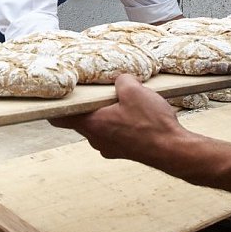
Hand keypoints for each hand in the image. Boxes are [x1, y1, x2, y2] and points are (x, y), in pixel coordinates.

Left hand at [50, 74, 185, 166]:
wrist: (173, 150)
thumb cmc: (150, 123)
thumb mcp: (134, 90)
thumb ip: (120, 80)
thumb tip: (120, 80)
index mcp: (91, 124)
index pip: (60, 118)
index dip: (57, 106)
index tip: (58, 96)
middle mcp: (96, 139)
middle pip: (82, 119)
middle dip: (90, 105)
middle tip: (102, 91)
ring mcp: (110, 148)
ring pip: (101, 126)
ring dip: (108, 114)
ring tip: (125, 102)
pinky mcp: (125, 151)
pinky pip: (116, 133)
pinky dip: (122, 124)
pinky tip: (138, 115)